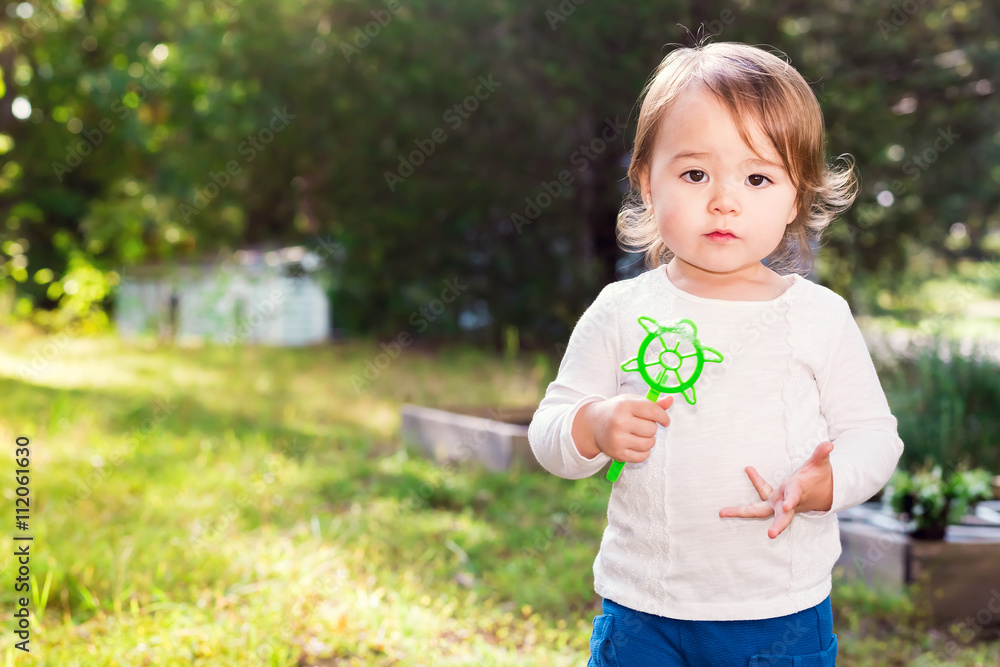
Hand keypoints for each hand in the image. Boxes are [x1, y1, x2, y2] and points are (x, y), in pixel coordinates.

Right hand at [572, 394, 672, 461]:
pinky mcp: (618, 454)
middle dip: (651, 428)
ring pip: (649, 444)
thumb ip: (652, 403)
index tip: (664, 420)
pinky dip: (643, 452)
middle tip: (641, 426)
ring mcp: (618, 439)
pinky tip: (635, 445)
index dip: (663, 417)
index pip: (653, 411)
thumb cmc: (616, 411)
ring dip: (648, 440)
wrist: (593, 425)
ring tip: (638, 435)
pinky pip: (643, 456)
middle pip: (652, 429)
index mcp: (625, 405)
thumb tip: (671, 400)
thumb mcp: (631, 401)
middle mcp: (620, 422)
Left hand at [718, 441, 834, 538]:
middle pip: (782, 517)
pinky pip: (760, 493)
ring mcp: (778, 503)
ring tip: (723, 513)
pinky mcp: (773, 500)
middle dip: (778, 526)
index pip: (794, 497)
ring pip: (759, 510)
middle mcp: (788, 502)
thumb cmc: (819, 477)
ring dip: (741, 512)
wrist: (821, 492)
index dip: (790, 500)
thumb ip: (822, 454)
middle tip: (771, 534)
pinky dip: (755, 481)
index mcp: (798, 493)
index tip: (787, 505)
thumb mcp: (821, 464)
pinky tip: (748, 468)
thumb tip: (829, 444)